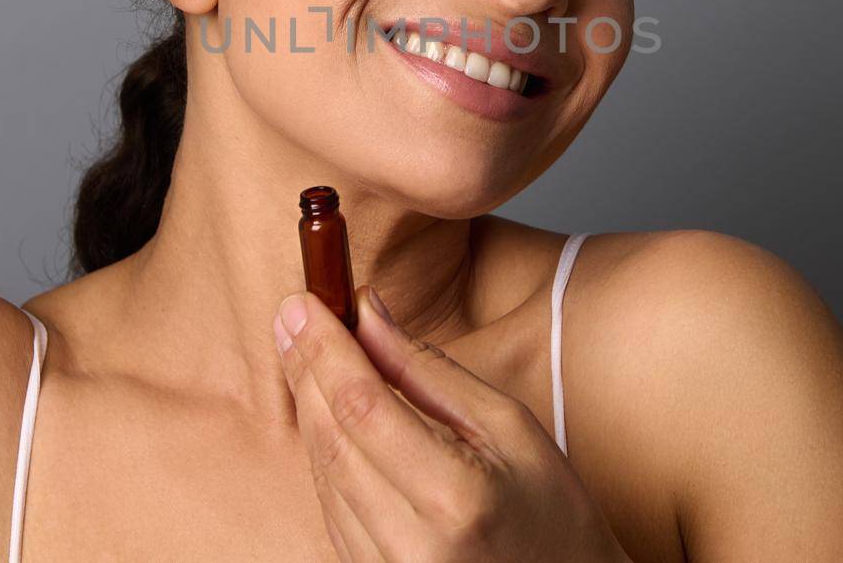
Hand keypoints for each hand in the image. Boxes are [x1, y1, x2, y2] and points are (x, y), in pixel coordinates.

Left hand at [272, 285, 631, 562]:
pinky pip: (330, 507)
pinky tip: (326, 413)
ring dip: (309, 407)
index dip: (326, 350)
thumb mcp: (510, 427)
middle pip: (331, 438)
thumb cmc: (551, 512)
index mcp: (455, 496)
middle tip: (291, 315)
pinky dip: (325, 452)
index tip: (303, 303)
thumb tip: (369, 314)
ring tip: (305, 353)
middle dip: (305, 369)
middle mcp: (410, 544)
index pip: (364, 407)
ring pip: (322, 473)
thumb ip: (430, 371)